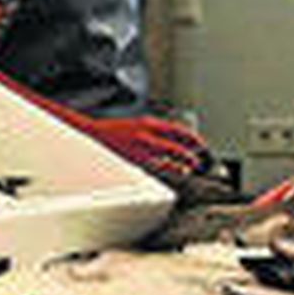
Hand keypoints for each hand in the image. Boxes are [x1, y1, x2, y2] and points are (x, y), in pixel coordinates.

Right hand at [78, 114, 212, 178]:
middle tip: (197, 160)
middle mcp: (147, 134)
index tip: (200, 144)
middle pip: (176, 145)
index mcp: (149, 123)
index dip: (193, 138)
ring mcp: (140, 148)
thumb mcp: (138, 123)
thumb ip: (156, 130)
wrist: (93, 133)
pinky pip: (156, 166)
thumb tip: (173, 137)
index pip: (178, 130)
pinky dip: (168, 169)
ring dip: (181, 163)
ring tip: (188, 168)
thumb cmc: (114, 130)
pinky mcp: (133, 159)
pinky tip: (174, 172)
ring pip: (168, 157)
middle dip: (190, 154)